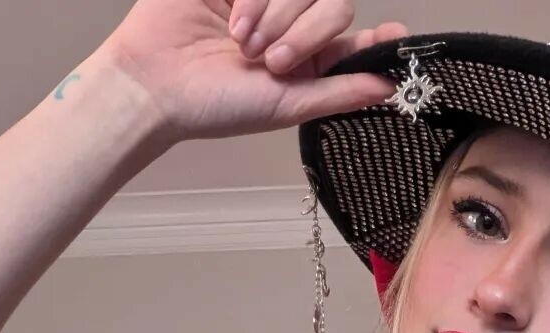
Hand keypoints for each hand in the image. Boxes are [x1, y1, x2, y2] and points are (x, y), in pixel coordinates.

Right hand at [103, 0, 410, 142]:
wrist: (154, 82)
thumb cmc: (214, 106)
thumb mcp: (286, 106)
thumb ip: (339, 93)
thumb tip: (389, 87)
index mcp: (308, 63)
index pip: (356, 40)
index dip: (378, 39)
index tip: (394, 36)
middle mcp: (292, 26)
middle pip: (333, 5)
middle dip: (306, 33)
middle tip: (272, 61)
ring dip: (276, 16)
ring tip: (242, 46)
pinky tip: (233, 22)